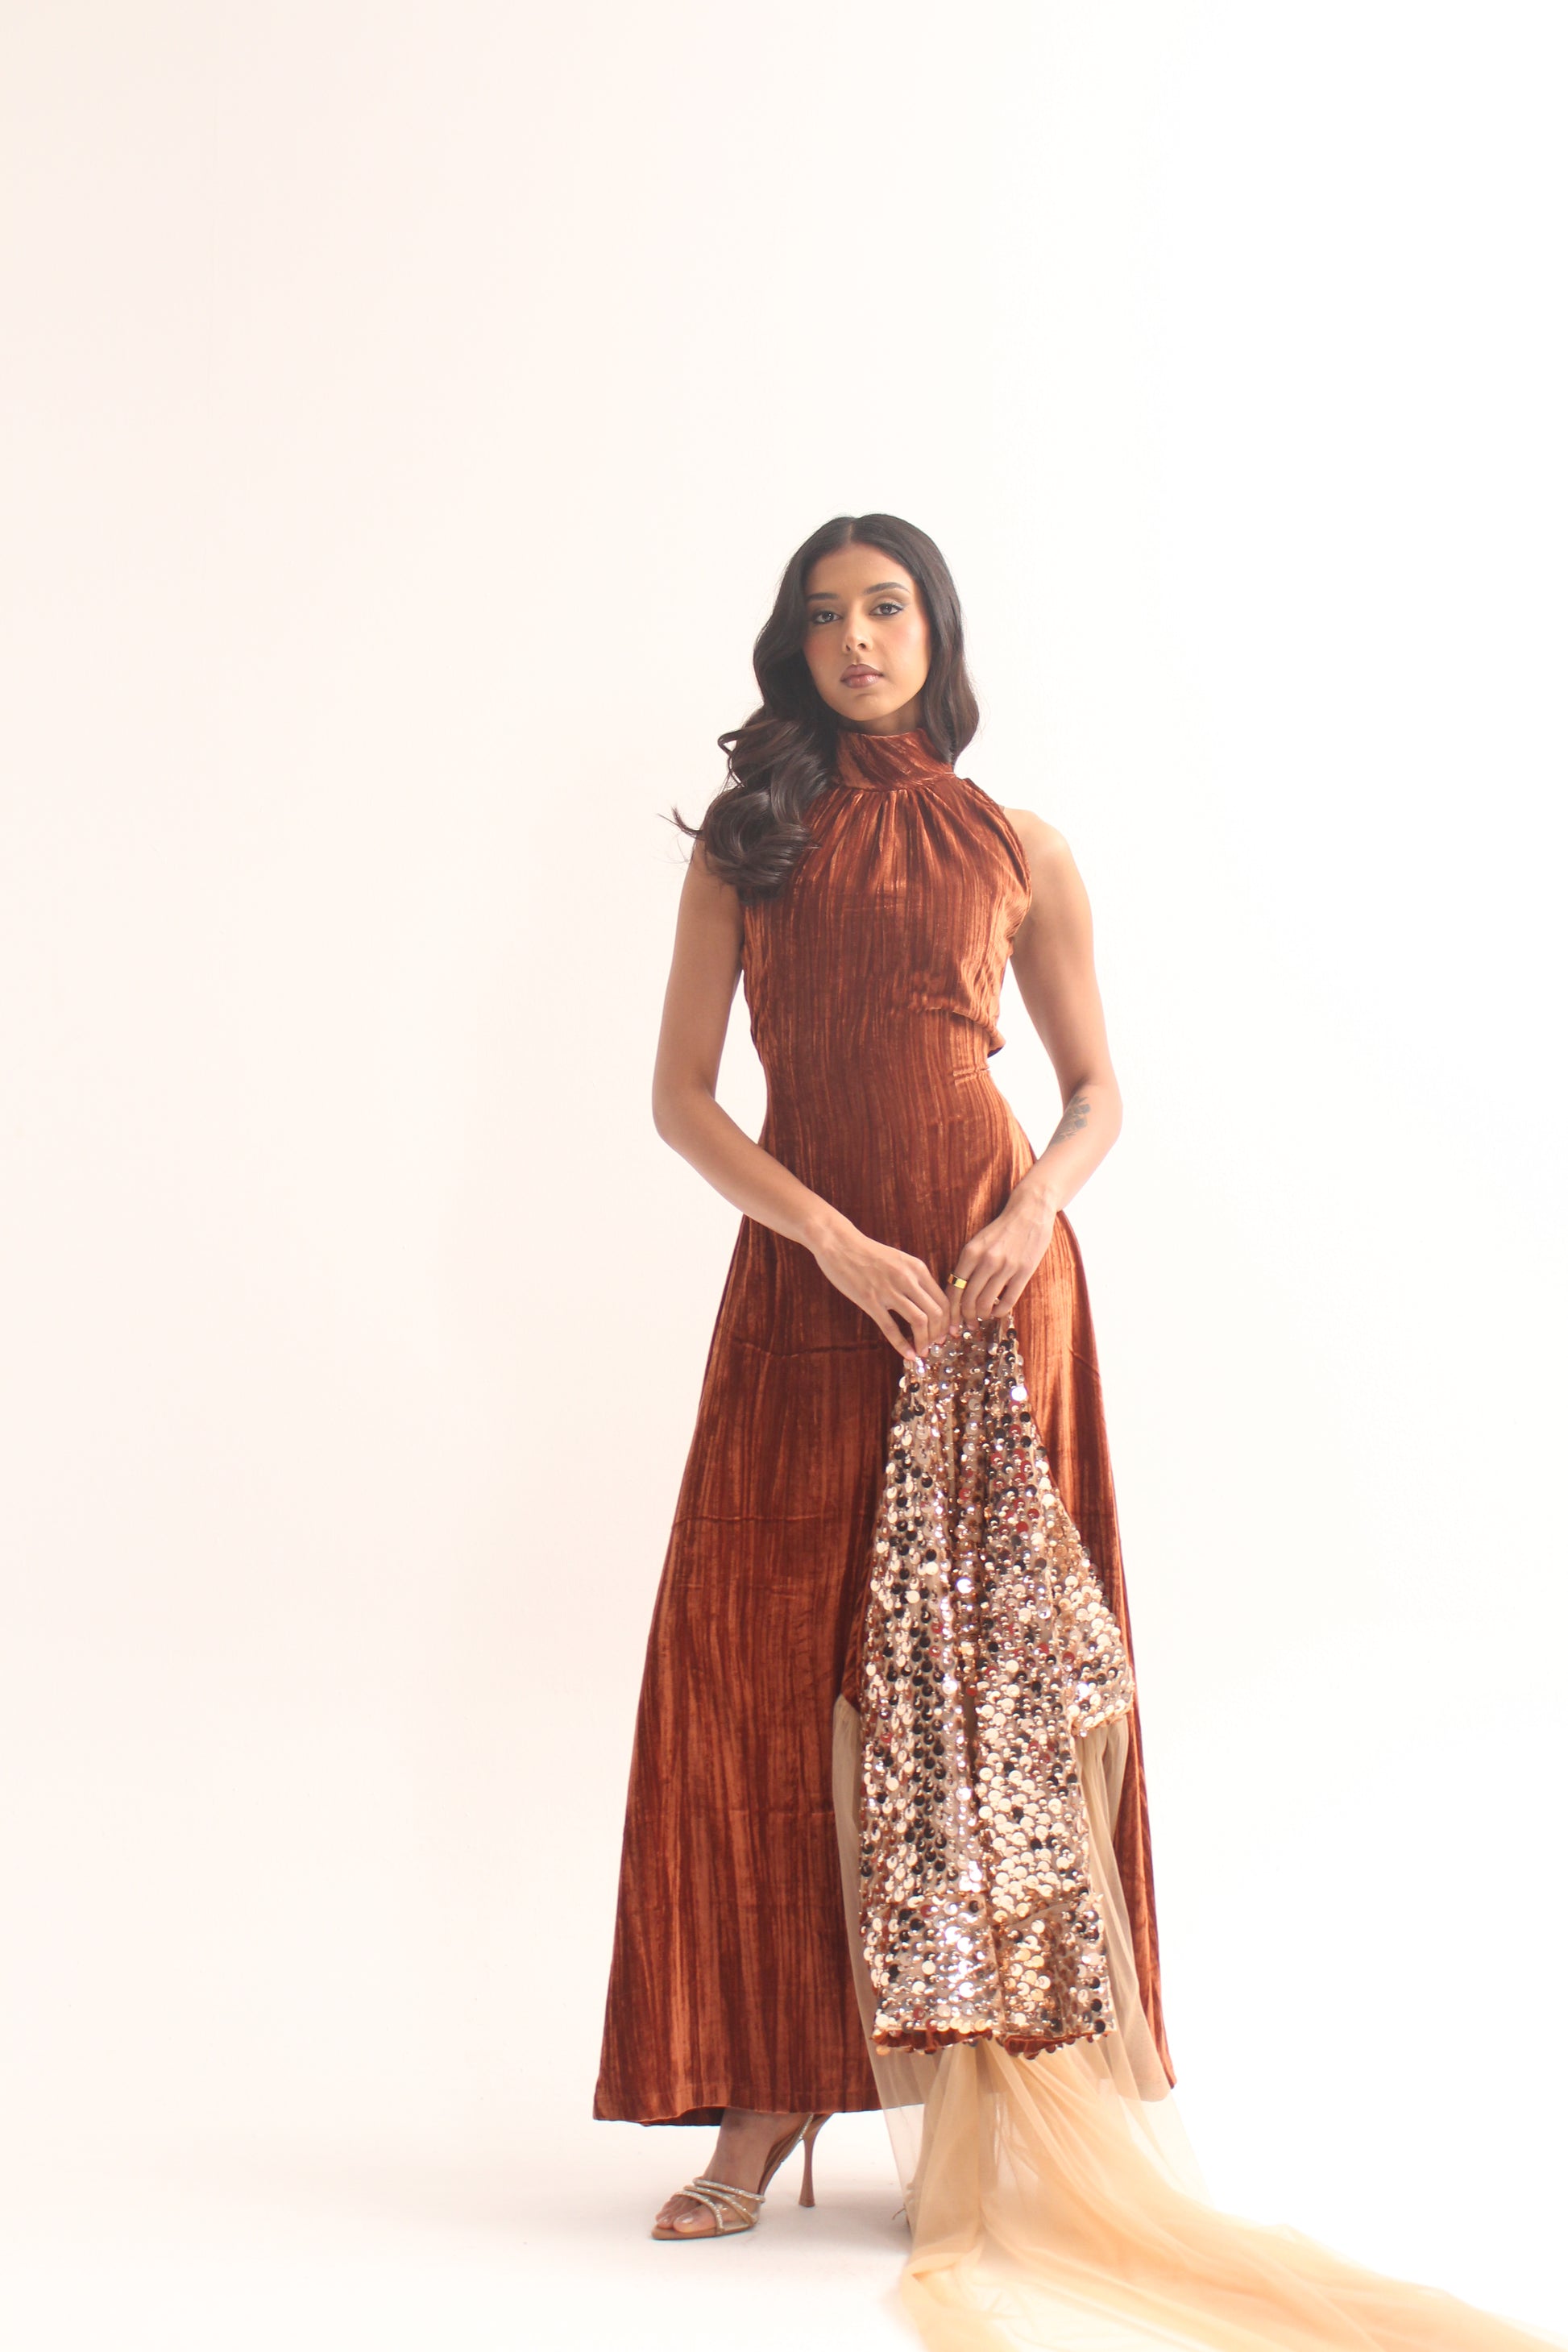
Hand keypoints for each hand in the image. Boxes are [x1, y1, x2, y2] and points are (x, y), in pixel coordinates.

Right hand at [811, 1222, 951, 1362]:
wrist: (840, 1244)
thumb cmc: (868, 1252)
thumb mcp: (900, 1260)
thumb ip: (914, 1278)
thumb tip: (926, 1303)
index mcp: (917, 1269)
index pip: (942, 1300)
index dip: (947, 1321)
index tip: (945, 1333)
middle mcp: (907, 1279)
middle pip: (935, 1313)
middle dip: (938, 1334)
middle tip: (935, 1345)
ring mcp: (889, 1290)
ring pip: (919, 1321)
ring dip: (924, 1341)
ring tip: (922, 1351)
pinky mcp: (870, 1300)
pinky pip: (891, 1328)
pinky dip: (902, 1345)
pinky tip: (906, 1354)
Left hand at [948, 1184, 1057, 1323]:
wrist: (1030, 1211)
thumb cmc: (1002, 1229)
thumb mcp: (978, 1242)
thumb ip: (968, 1265)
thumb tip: (958, 1293)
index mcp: (970, 1252)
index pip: (954, 1288)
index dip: (950, 1309)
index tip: (950, 1321)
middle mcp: (986, 1260)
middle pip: (968, 1299)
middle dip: (965, 1317)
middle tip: (966, 1324)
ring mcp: (1006, 1267)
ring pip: (986, 1303)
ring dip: (982, 1315)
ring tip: (982, 1317)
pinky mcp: (1024, 1271)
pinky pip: (1008, 1301)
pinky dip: (1000, 1312)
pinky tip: (998, 1311)